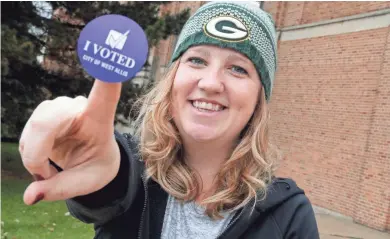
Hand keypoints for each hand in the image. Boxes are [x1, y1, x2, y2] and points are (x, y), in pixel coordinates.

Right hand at [19, 80, 121, 204]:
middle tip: (44, 175)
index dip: (105, 75)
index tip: (109, 54)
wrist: (94, 159)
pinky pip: (27, 132)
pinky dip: (29, 151)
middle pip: (48, 117)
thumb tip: (28, 197)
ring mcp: (61, 109)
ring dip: (33, 153)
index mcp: (100, 120)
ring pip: (34, 124)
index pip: (105, 93)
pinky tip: (43, 159)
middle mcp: (79, 108)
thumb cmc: (98, 166)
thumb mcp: (88, 182)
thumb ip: (61, 189)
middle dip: (37, 150)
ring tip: (49, 170)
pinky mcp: (47, 114)